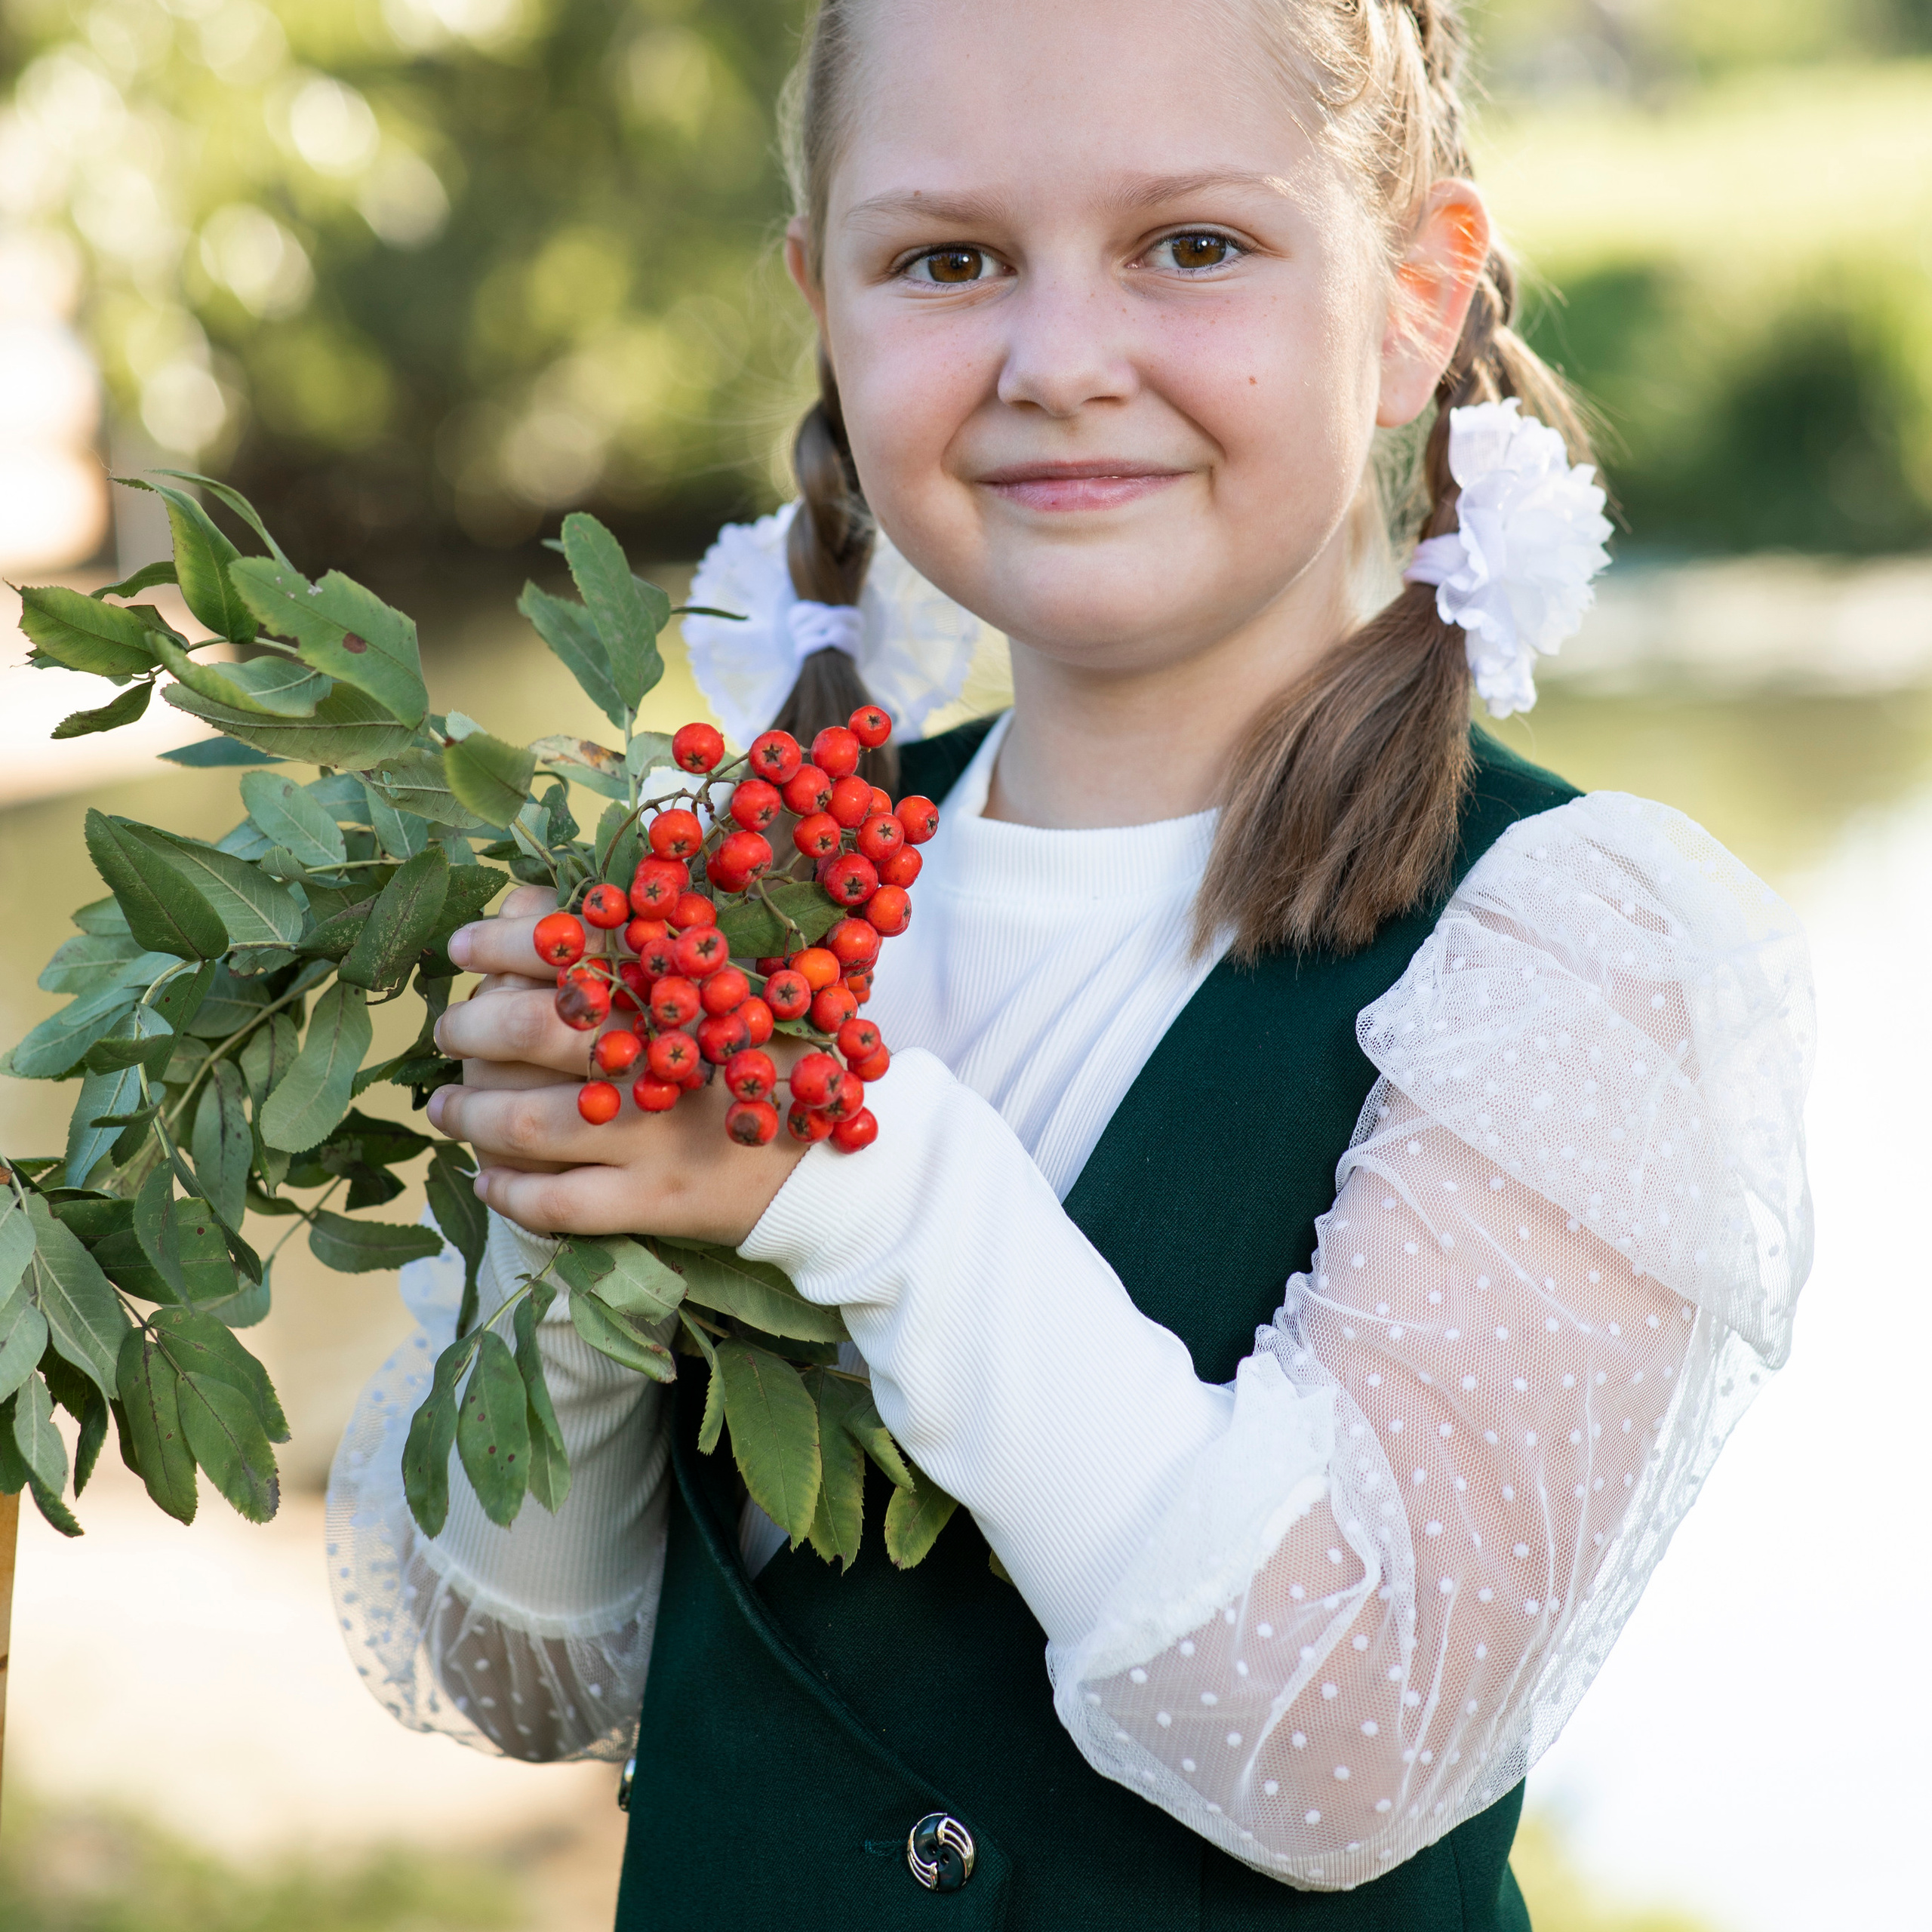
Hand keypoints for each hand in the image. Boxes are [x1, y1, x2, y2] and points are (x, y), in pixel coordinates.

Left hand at [432, 886, 807, 1243]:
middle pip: (532, 1032)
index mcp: (682, 990)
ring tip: (445, 1106)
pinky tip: (487, 1177)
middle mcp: (667, 1057)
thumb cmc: (767, 1062)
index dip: (502, 940)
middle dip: (468, 1026)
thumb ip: (636, 940)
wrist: (837, 1163)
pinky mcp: (658, 1203)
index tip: (464, 942)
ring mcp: (660, 1136)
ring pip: (530, 1124)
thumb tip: (528, 903)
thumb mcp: (725, 984)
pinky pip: (558, 1203)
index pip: (572, 948)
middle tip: (446, 1028)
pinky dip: (508, 1189)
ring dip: (468, 1112)